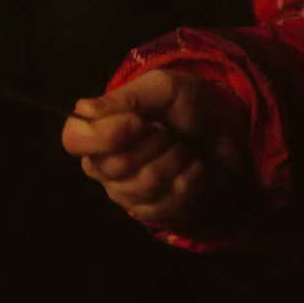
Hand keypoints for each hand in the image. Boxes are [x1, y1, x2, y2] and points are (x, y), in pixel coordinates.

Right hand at [60, 69, 251, 226]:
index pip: (74, 139)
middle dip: (154, 143)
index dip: (106, 133)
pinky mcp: (155, 214)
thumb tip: (83, 110)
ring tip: (183, 150)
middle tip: (168, 132)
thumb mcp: (162, 88)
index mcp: (97, 132)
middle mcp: (104, 166)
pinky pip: (170, 202)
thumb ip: (126, 98)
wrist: (228, 131)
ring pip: (146, 185)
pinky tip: (194, 169)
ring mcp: (129, 195)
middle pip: (114, 165)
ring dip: (176, 160)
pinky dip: (191, 179)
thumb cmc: (189, 106)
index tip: (138, 121)